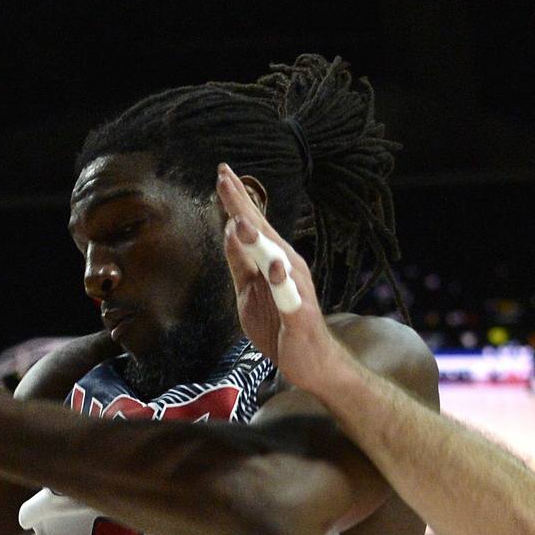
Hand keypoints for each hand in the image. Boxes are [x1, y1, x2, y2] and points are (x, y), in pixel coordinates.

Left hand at [216, 163, 350, 393]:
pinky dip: (282, 280)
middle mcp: (287, 265)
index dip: (236, 200)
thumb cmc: (280, 325)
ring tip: (240, 220)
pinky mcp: (299, 312)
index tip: (222, 173)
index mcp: (273, 259)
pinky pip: (290, 295)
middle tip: (225, 178)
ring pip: (275, 258)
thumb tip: (228, 229)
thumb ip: (240, 261)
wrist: (312, 361)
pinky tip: (275, 267)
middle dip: (243, 205)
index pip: (252, 223)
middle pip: (262, 230)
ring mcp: (295, 287)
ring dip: (258, 239)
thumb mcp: (249, 290)